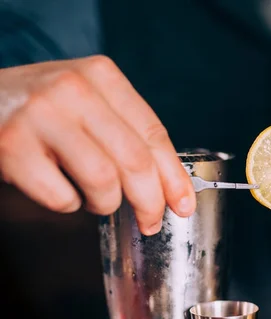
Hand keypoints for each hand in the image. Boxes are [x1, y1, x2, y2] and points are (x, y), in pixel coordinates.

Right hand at [0, 56, 194, 234]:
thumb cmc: (39, 107)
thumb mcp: (85, 100)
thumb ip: (123, 130)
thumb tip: (168, 184)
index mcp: (101, 76)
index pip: (154, 133)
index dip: (174, 176)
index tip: (184, 203)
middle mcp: (74, 89)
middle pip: (135, 161)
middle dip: (150, 202)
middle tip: (150, 222)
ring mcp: (40, 115)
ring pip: (103, 182)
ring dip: (106, 205)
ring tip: (97, 201)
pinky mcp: (11, 146)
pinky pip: (61, 197)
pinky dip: (68, 206)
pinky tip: (62, 192)